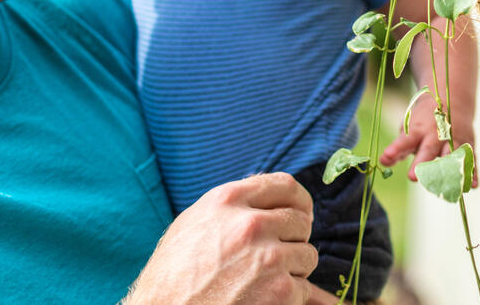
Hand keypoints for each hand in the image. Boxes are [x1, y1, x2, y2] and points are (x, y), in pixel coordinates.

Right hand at [122, 173, 334, 304]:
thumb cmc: (171, 278)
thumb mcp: (193, 225)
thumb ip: (233, 206)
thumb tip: (273, 199)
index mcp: (228, 201)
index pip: (287, 186)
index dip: (299, 202)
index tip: (302, 213)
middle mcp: (250, 224)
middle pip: (301, 221)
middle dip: (294, 240)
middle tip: (276, 257)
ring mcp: (268, 258)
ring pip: (308, 256)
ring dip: (293, 271)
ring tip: (263, 282)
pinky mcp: (279, 292)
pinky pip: (303, 289)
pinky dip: (290, 299)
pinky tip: (263, 302)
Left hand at [379, 96, 479, 186]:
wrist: (452, 98)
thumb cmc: (423, 121)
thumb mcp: (408, 129)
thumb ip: (398, 149)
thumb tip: (383, 163)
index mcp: (418, 129)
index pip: (405, 140)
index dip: (395, 149)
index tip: (386, 156)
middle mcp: (436, 134)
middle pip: (429, 150)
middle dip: (422, 163)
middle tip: (412, 177)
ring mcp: (454, 138)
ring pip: (452, 156)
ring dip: (448, 172)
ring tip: (447, 188)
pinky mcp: (468, 144)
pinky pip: (470, 159)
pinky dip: (472, 172)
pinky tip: (473, 185)